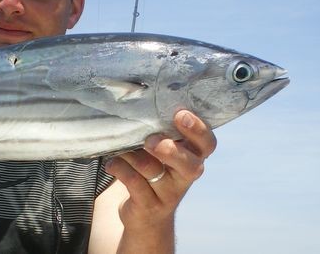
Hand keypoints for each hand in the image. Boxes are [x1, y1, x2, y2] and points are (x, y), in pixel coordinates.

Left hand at [105, 110, 216, 229]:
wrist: (148, 216)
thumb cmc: (154, 169)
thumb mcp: (162, 151)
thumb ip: (161, 132)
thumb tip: (140, 103)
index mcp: (193, 157)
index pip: (207, 144)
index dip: (198, 129)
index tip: (180, 114)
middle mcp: (185, 176)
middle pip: (190, 165)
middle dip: (169, 150)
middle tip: (150, 140)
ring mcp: (168, 193)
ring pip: (151, 168)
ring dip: (131, 155)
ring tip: (120, 149)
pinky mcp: (149, 205)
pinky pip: (133, 182)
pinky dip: (119, 167)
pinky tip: (112, 164)